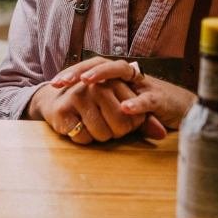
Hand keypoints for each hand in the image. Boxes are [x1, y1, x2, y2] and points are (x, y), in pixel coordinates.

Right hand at [28, 74, 165, 143]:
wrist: (55, 99)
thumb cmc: (94, 103)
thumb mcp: (121, 105)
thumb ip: (143, 119)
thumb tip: (162, 133)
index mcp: (114, 77)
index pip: (135, 112)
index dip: (132, 123)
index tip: (122, 117)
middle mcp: (96, 84)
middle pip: (121, 124)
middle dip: (116, 132)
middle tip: (106, 123)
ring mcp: (77, 96)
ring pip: (102, 133)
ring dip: (100, 136)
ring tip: (91, 124)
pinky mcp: (62, 110)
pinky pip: (83, 137)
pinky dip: (84, 139)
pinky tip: (78, 127)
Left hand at [53, 58, 194, 129]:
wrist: (188, 112)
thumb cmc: (152, 109)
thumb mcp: (123, 108)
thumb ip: (105, 109)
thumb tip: (77, 115)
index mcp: (120, 78)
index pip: (93, 68)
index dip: (73, 73)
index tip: (53, 82)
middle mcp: (131, 76)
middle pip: (102, 63)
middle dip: (80, 70)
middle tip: (60, 81)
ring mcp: (146, 85)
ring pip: (122, 71)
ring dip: (103, 75)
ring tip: (86, 82)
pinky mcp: (162, 99)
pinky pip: (148, 99)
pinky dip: (136, 103)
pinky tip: (124, 108)